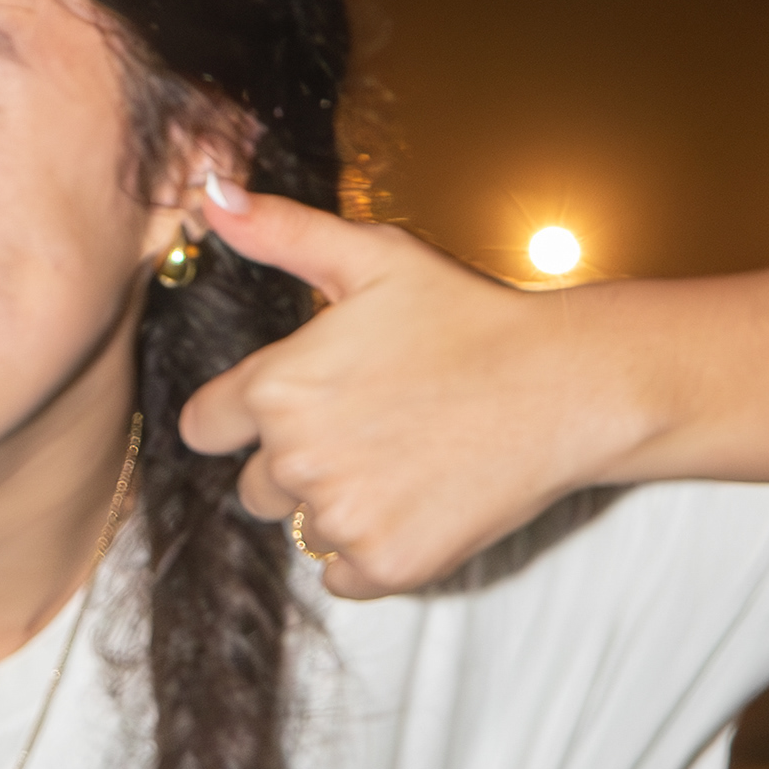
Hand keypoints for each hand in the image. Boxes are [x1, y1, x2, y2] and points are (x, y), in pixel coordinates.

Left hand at [177, 181, 651, 596]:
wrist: (563, 386)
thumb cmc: (468, 315)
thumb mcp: (372, 258)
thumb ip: (280, 232)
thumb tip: (206, 193)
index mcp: (276, 389)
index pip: (205, 428)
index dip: (242, 419)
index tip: (295, 408)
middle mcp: (296, 460)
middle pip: (255, 486)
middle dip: (298, 462)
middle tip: (373, 427)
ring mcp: (342, 517)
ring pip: (303, 528)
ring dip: (339, 505)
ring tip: (406, 457)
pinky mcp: (386, 565)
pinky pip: (343, 575)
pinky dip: (372, 550)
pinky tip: (419, 501)